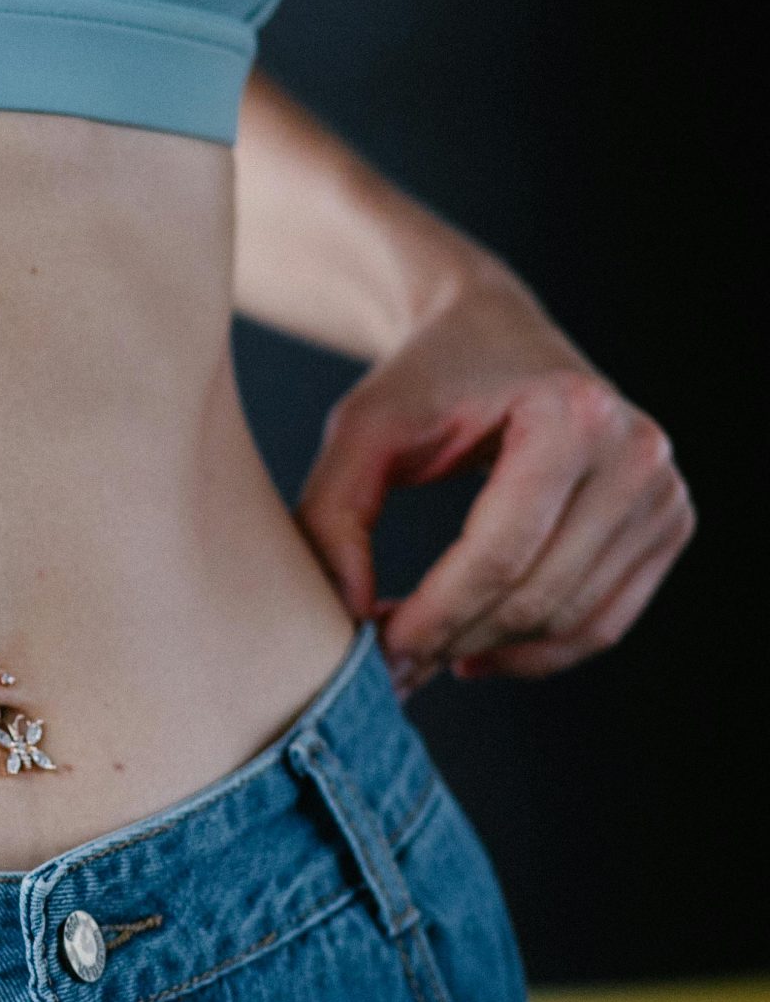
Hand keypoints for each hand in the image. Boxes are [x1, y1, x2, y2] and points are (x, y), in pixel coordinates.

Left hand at [296, 265, 693, 692]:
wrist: (492, 333)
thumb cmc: (425, 380)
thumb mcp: (361, 430)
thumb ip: (334, 517)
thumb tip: (348, 615)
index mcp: (570, 416)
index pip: (501, 553)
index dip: (434, 617)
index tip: (375, 654)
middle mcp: (635, 452)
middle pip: (538, 594)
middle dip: (453, 642)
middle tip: (387, 668)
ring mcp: (662, 492)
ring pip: (570, 619)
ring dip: (487, 652)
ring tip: (420, 652)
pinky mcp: (666, 524)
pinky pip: (603, 622)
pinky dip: (535, 652)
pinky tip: (473, 652)